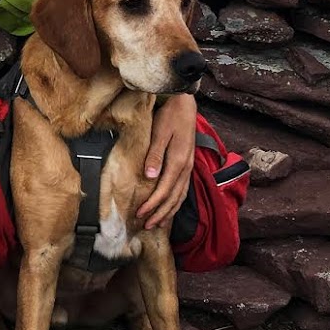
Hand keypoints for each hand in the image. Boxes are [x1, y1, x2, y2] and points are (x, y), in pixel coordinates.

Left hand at [138, 93, 196, 229]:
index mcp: (179, 161)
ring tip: (157, 223)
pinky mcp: (188, 165)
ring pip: (180, 196)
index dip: (152, 204)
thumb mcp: (160, 132)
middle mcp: (186, 168)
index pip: (164, 190)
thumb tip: (149, 176)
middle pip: (173, 198)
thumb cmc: (170, 116)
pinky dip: (176, 202)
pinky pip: (183, 190)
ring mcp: (189, 167)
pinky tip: (170, 208)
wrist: (186, 104)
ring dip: (169, 211)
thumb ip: (155, 155)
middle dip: (160, 213)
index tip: (140, 214)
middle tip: (146, 226)